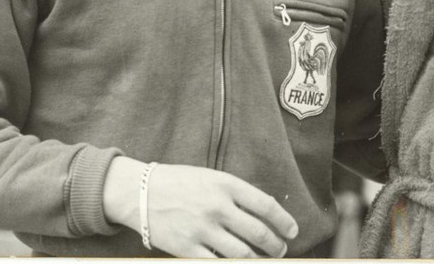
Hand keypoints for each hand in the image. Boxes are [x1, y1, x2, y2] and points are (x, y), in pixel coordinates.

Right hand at [103, 157, 298, 257]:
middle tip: (280, 251)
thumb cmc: (180, 183)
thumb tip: (264, 214)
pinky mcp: (187, 248)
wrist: (141, 191)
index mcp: (226, 185)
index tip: (292, 231)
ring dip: (257, 260)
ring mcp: (203, 229)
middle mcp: (218, 207)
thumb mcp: (211, 178)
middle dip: (275, 246)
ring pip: (242, 253)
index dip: (284, 221)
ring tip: (262, 261)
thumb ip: (236, 194)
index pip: (266, 205)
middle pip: (258, 233)